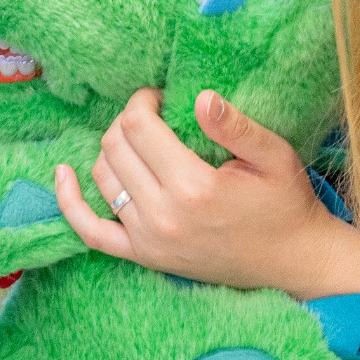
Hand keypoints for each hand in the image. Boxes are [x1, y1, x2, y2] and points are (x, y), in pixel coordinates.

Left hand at [52, 88, 346, 293]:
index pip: (139, 126)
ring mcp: (149, 241)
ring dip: (111, 148)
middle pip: (115, 146)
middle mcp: (163, 216)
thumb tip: (200, 96)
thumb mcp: (275, 157)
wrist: (295, 263)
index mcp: (193, 187)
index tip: (159, 96)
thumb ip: (236, 126)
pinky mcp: (144, 257)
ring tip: (137, 138)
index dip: (142, 101)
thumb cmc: (286, 205)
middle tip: (152, 115)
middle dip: (128, 120)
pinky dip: (70, 202)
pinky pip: (90, 231)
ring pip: (103, 176)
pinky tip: (63, 173)